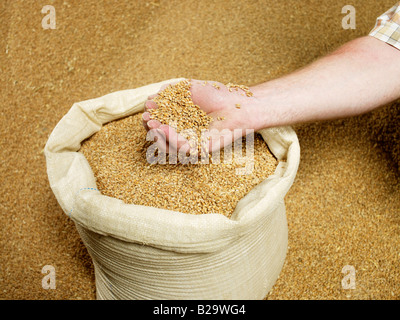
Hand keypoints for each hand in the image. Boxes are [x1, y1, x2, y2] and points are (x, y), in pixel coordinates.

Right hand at [142, 79, 258, 153]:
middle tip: (148, 120)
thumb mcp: (189, 88)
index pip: (159, 124)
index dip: (150, 119)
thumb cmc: (216, 94)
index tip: (146, 111)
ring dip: (157, 137)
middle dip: (150, 130)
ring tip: (155, 124)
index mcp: (180, 121)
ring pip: (168, 148)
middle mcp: (184, 134)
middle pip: (160, 139)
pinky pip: (182, 149)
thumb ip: (170, 93)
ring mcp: (192, 143)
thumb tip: (151, 99)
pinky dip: (171, 139)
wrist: (239, 103)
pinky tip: (166, 128)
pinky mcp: (201, 149)